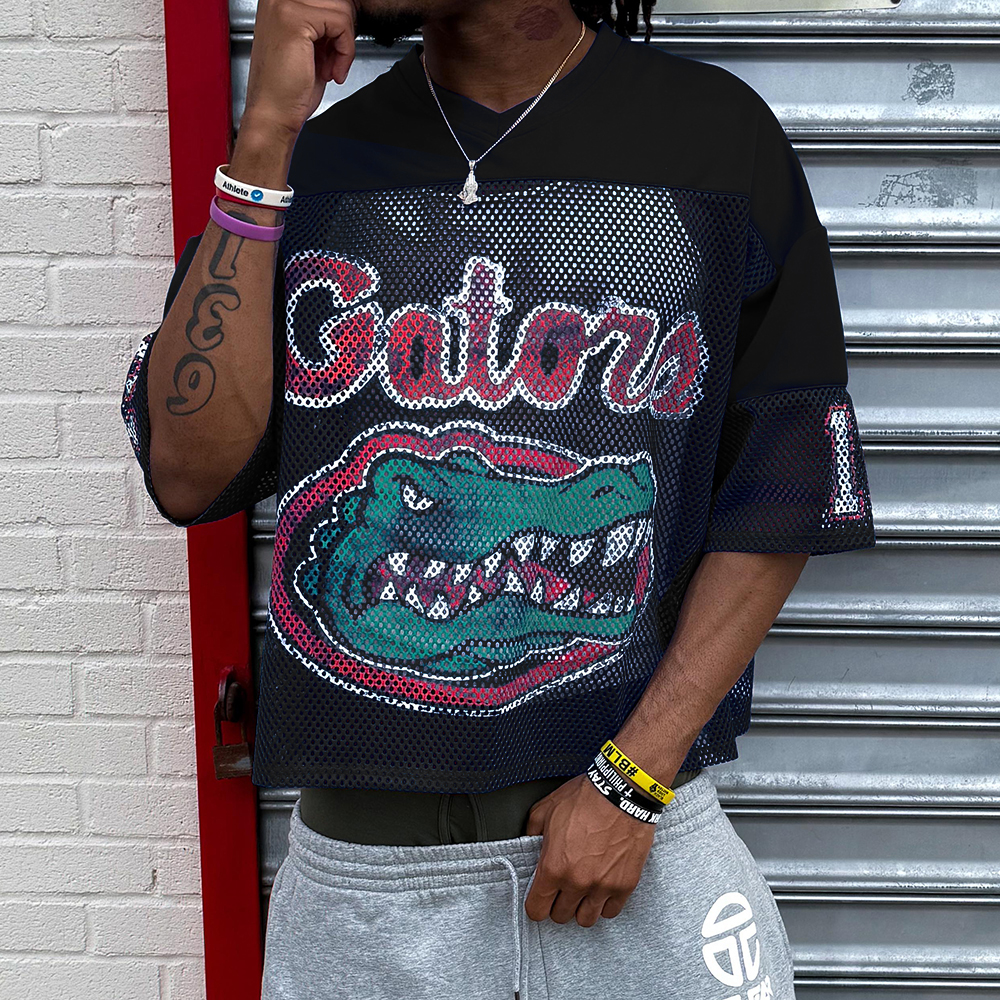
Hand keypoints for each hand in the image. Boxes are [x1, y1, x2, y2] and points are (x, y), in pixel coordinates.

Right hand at [242, 0, 358, 139]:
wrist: (272, 115)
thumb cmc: (286, 90)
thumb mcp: (308, 48)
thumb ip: (322, 27)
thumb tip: (344, 14)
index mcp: (278, 4)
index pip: (325, 2)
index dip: (338, 26)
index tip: (333, 51)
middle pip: (335, 1)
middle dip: (343, 34)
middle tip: (333, 62)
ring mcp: (282, 5)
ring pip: (341, 9)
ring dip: (345, 45)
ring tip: (330, 68)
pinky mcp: (295, 19)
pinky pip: (341, 24)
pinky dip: (345, 53)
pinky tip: (332, 72)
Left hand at [523, 773, 656, 926]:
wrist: (623, 792)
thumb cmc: (586, 798)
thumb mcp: (547, 808)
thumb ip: (532, 830)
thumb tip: (529, 842)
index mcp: (553, 866)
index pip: (536, 910)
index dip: (535, 904)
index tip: (539, 897)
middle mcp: (577, 882)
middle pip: (560, 916)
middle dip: (557, 903)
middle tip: (561, 888)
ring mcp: (603, 886)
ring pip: (586, 919)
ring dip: (581, 907)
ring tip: (582, 891)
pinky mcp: (625, 885)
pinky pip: (610, 911)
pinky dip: (604, 903)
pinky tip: (601, 888)